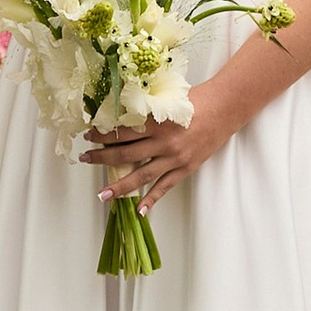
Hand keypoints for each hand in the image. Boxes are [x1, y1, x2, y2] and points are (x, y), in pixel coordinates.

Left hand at [82, 51, 282, 208]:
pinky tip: (140, 211)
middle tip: (85, 159)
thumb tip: (122, 115)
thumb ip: (147, 111)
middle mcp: (162, 142)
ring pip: (141, 175)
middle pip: (125, 154)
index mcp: (155, 122)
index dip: (102, 135)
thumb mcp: (167, 100)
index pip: (122, 131)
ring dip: (120, 186)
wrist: (224, 109)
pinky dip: (152, 200)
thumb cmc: (196, 100)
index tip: (88, 136)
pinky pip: (165, 187)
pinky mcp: (185, 168)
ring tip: (102, 194)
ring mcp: (174, 158)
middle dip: (102, 158)